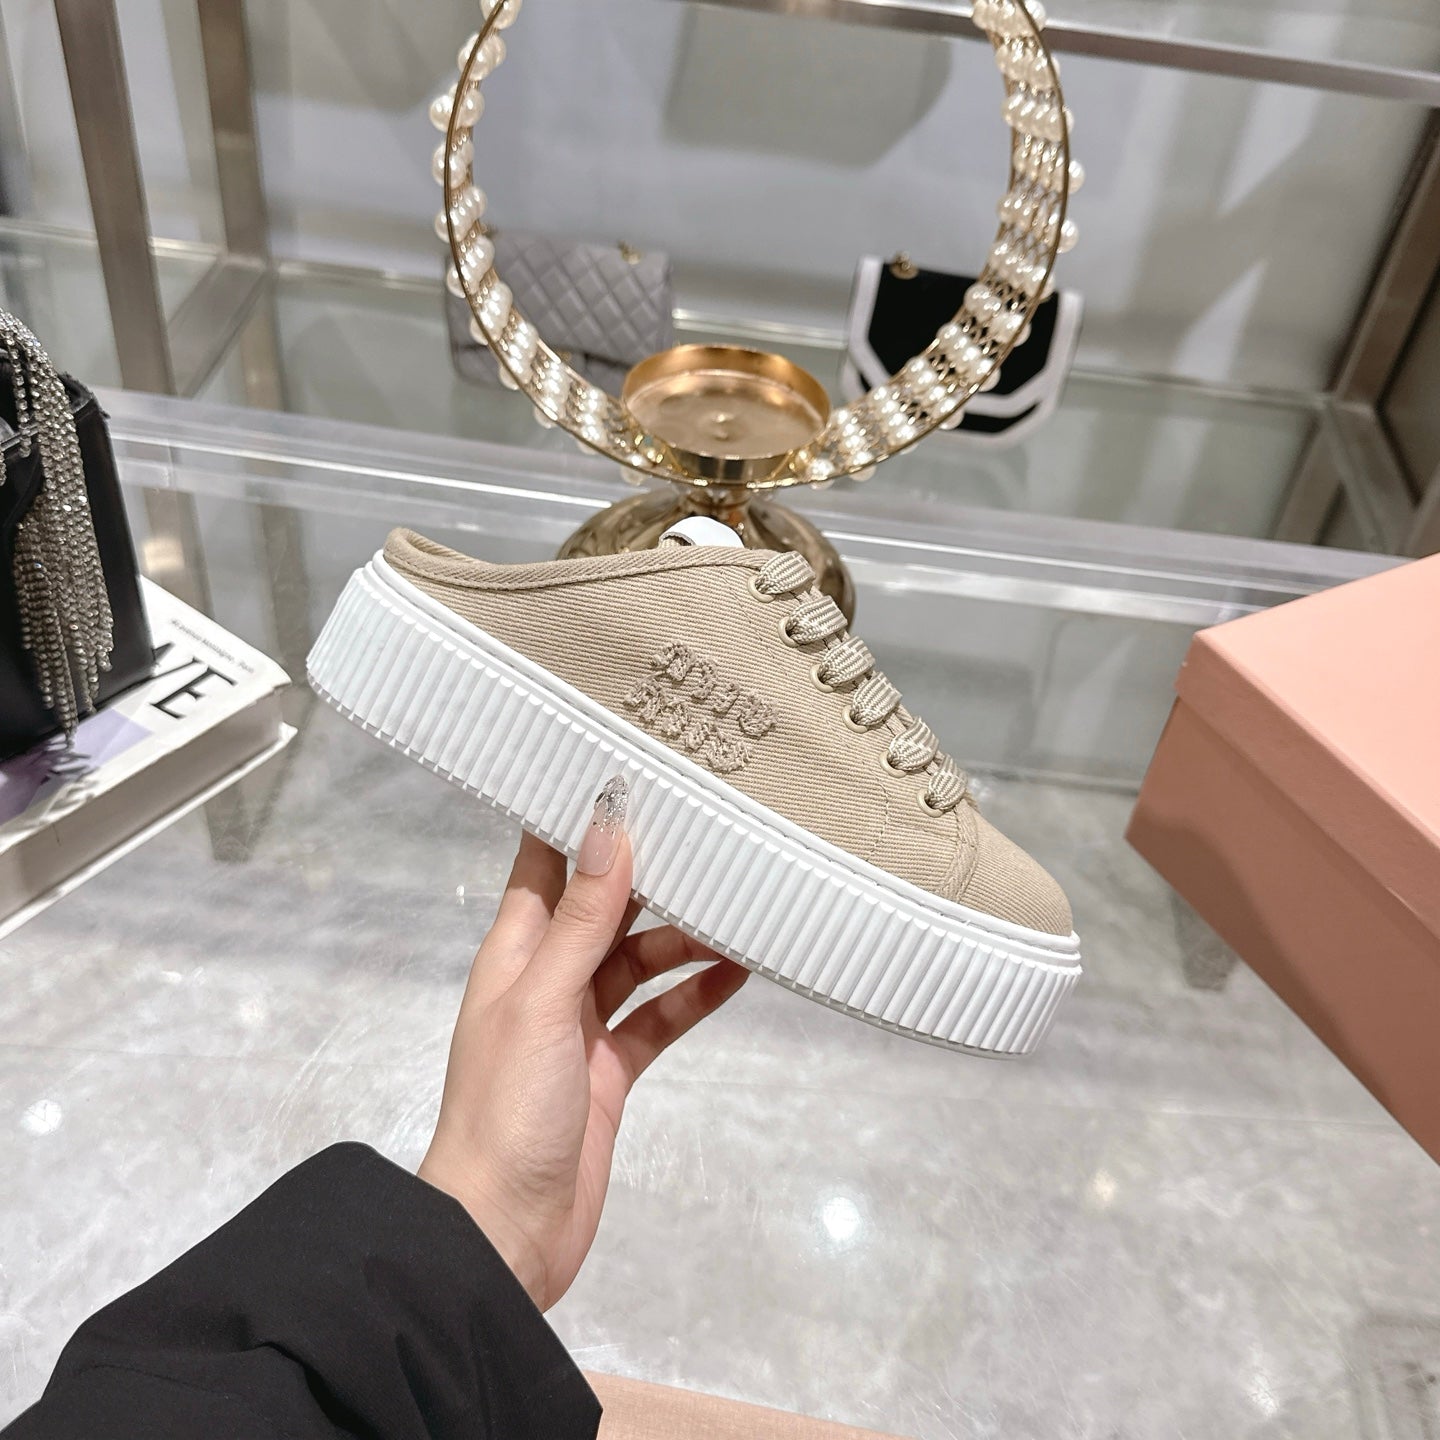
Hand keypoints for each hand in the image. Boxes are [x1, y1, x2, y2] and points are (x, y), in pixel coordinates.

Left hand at [418, 777, 748, 1310]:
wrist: (506, 1232)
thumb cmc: (507, 1109)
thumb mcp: (545, 1002)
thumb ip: (581, 919)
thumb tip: (608, 829)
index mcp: (514, 952)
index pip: (545, 864)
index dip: (579, 819)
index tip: (628, 770)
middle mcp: (546, 978)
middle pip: (603, 907)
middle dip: (649, 874)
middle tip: (707, 833)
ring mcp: (580, 1025)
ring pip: (638, 960)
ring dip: (683, 938)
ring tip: (739, 912)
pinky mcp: (610, 1069)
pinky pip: (659, 1018)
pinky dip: (693, 995)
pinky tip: (737, 972)